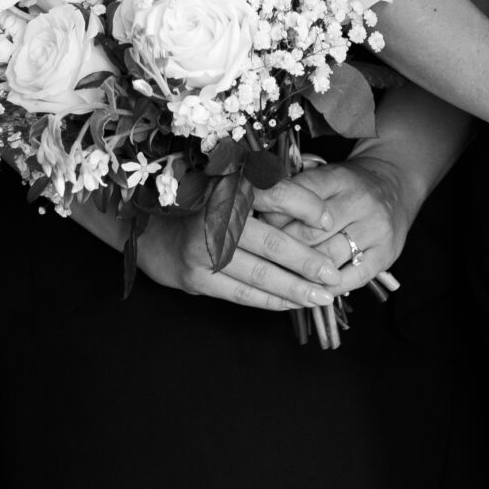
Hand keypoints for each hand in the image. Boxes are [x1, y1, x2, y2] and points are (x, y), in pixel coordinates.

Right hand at [134, 200, 345, 313]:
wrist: (156, 233)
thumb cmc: (205, 208)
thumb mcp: (231, 189)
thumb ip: (267, 195)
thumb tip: (320, 214)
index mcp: (227, 185)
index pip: (275, 193)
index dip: (307, 207)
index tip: (330, 223)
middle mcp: (214, 216)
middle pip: (271, 241)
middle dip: (307, 261)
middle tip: (332, 274)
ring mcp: (203, 250)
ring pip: (260, 274)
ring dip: (295, 288)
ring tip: (322, 297)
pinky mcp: (197, 278)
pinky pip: (243, 293)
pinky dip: (272, 300)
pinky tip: (293, 303)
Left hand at [251, 150, 415, 295]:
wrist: (396, 183)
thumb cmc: (349, 183)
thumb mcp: (325, 175)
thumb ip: (296, 192)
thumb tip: (256, 212)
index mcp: (339, 177)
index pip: (298, 200)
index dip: (273, 217)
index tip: (256, 228)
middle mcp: (359, 201)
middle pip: (309, 233)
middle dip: (282, 247)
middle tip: (263, 256)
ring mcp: (375, 229)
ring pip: (327, 258)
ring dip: (301, 271)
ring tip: (280, 277)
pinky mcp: (386, 254)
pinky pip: (351, 278)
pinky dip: (328, 287)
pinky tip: (311, 290)